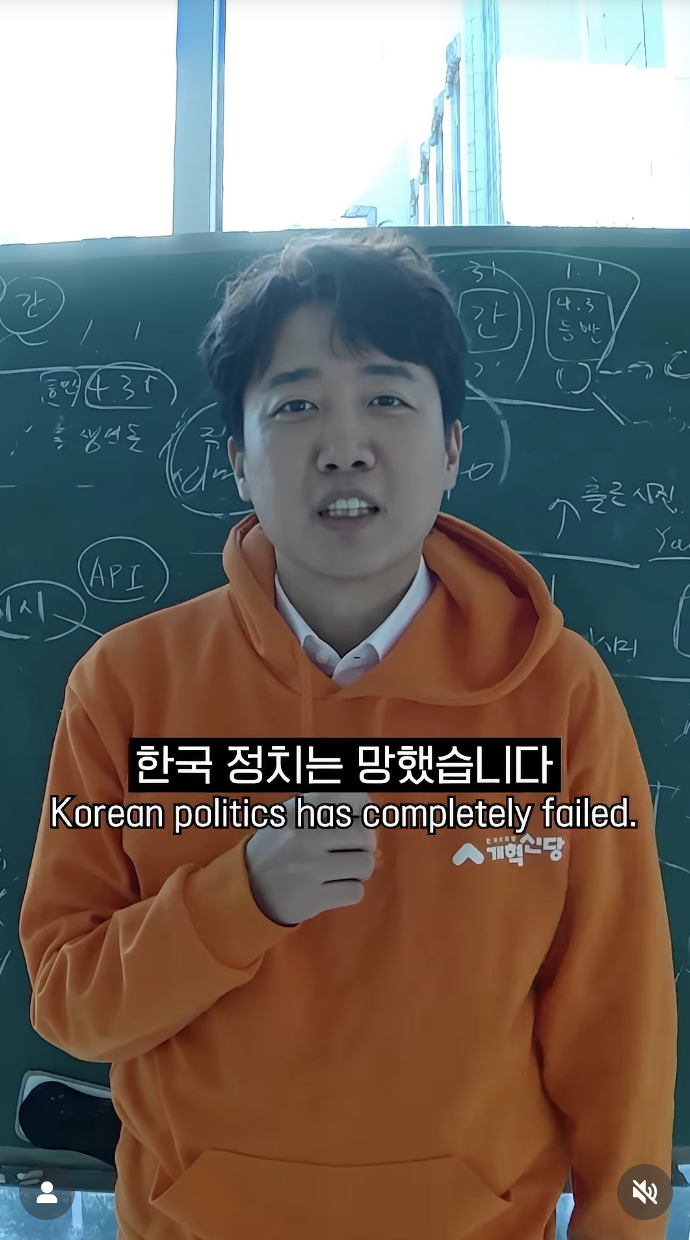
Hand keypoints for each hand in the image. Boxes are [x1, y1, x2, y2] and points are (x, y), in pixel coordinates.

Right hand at [244, 791, 376, 925]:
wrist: (247, 886)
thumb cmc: (277, 846)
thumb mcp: (292, 814)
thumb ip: (326, 805)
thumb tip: (367, 807)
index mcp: (302, 810)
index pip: (354, 798)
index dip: (363, 808)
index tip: (357, 818)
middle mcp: (307, 836)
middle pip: (364, 835)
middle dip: (364, 845)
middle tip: (350, 850)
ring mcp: (310, 868)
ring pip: (364, 864)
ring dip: (358, 870)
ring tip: (340, 870)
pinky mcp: (314, 898)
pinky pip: (355, 892)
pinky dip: (349, 891)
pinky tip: (332, 887)